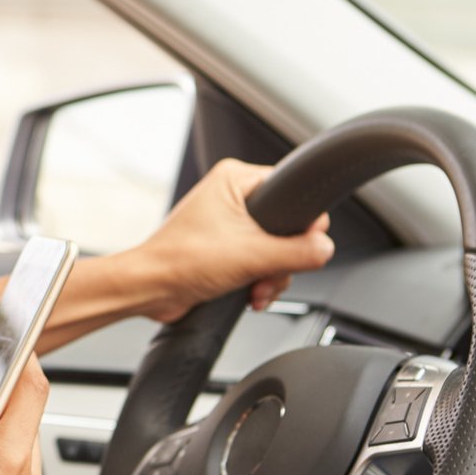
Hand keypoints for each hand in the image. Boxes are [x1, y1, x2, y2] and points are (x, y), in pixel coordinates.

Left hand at [135, 159, 334, 323]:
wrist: (150, 290)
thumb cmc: (180, 261)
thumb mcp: (253, 255)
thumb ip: (298, 251)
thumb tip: (325, 248)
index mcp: (235, 179)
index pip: (292, 192)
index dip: (302, 223)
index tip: (302, 245)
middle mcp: (231, 197)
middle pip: (287, 227)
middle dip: (282, 260)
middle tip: (268, 274)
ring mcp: (228, 225)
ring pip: (275, 250)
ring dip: (271, 276)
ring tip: (255, 289)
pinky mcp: (224, 250)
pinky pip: (259, 263)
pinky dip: (259, 282)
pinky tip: (250, 295)